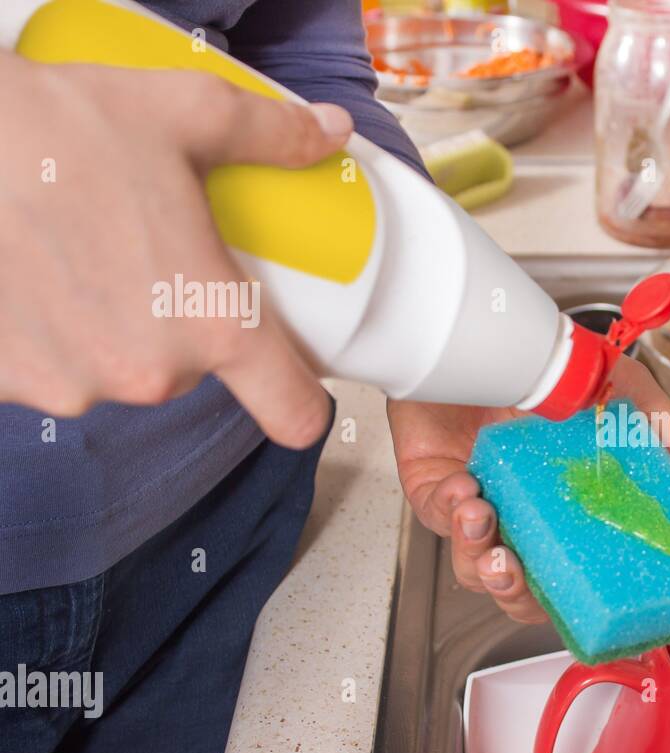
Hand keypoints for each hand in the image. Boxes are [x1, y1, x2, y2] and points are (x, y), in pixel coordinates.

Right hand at [0, 52, 353, 447]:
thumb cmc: (60, 127)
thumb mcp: (186, 115)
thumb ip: (271, 136)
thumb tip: (330, 133)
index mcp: (214, 324)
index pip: (293, 412)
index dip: (301, 400)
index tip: (294, 382)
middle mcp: (150, 373)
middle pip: (193, 368)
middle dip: (179, 322)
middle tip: (146, 257)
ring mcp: (75, 386)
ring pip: (119, 368)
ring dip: (110, 329)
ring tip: (78, 254)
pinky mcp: (8, 386)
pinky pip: (53, 369)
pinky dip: (48, 335)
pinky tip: (30, 278)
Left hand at [389, 355, 669, 623]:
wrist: (477, 326)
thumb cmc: (541, 359)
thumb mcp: (611, 381)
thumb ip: (651, 415)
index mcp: (562, 508)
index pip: (569, 574)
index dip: (573, 597)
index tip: (579, 590)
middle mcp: (520, 514)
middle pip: (517, 588)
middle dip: (514, 591)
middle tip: (513, 568)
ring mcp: (476, 504)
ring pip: (471, 563)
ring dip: (477, 553)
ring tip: (483, 516)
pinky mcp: (434, 486)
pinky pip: (436, 515)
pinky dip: (450, 508)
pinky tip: (464, 486)